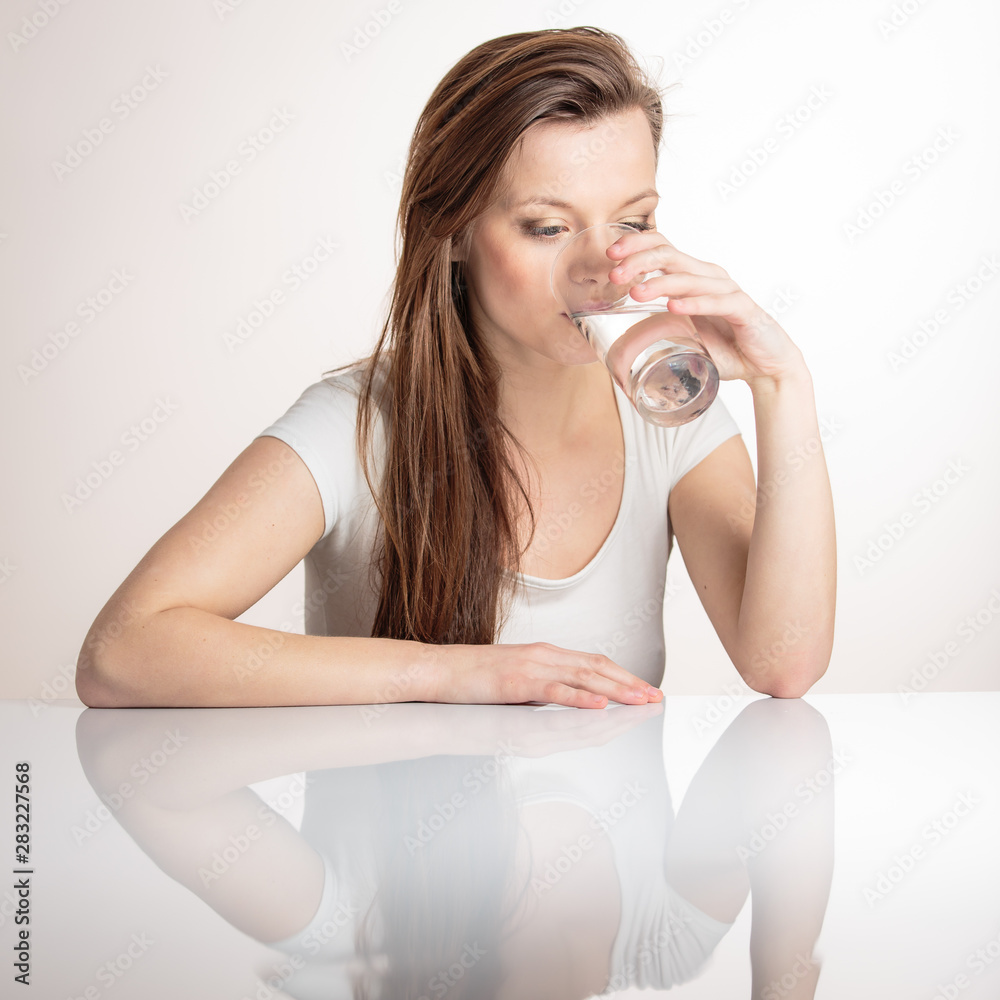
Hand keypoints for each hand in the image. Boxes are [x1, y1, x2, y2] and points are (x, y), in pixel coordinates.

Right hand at [429, 641, 662, 708]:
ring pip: (584, 676)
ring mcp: (531, 667)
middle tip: (656, 698)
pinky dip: (580, 697)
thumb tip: (568, 699)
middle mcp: (544, 655)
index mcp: (546, 654)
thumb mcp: (518, 679)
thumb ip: (545, 687)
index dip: (624, 676)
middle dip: (630, 683)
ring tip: (640, 700)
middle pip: (597, 667)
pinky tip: (599, 705)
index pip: (595, 662)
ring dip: (616, 690)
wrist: (439, 669)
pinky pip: (554, 690)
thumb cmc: (474, 678)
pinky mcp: (516, 682)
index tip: (646, 690)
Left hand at [606, 230, 807, 390]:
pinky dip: (694, 303)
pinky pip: (716, 302)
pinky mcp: (743, 310)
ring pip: (689, 278)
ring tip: (635, 293)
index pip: (663, 247)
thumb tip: (619, 332)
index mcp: (694, 277)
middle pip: (670, 256)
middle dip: (639, 262)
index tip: (610, 255)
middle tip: (614, 275)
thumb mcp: (684, 331)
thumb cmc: (724, 346)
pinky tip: (673, 306)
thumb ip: (659, 323)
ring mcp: (727, 292)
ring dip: (659, 284)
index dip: (636, 246)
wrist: (765, 364)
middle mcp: (709, 277)